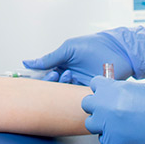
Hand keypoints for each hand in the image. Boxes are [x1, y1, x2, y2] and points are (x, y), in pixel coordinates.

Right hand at [22, 26, 144, 84]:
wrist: (117, 51)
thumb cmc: (94, 46)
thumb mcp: (68, 49)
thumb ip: (49, 58)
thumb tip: (28, 62)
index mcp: (62, 65)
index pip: (44, 74)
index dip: (35, 77)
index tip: (27, 77)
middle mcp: (68, 76)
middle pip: (51, 86)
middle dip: (49, 82)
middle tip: (54, 74)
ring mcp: (77, 85)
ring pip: (61, 92)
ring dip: (61, 84)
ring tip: (68, 74)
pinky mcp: (87, 92)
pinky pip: (74, 97)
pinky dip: (71, 93)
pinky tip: (73, 83)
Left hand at [81, 75, 144, 143]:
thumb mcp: (144, 87)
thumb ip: (125, 92)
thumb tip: (121, 97)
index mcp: (115, 88)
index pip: (94, 85)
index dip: (102, 90)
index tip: (109, 94)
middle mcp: (108, 106)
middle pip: (88, 105)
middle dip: (98, 107)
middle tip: (113, 110)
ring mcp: (111, 126)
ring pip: (92, 124)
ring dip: (103, 124)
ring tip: (120, 124)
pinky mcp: (118, 143)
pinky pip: (105, 140)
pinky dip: (113, 138)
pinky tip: (127, 135)